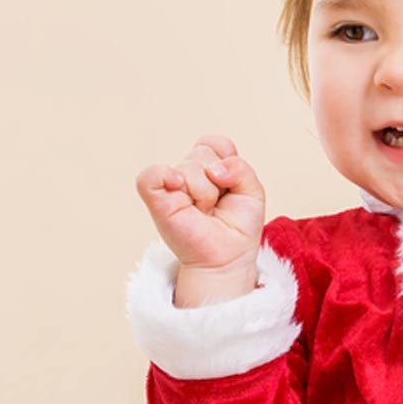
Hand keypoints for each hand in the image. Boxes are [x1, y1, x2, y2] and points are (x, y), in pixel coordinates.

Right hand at [135, 134, 265, 302]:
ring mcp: (170, 187)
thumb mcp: (252, 192)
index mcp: (207, 168)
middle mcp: (187, 175)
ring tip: (204, 211)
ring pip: (188, 165)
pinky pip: (150, 176)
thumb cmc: (237, 229)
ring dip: (204, 192)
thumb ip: (241, 168)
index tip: (229, 186)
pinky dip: (163, 176)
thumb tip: (214, 169)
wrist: (227, 259)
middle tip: (216, 206)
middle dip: (217, 180)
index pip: (215, 144)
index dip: (227, 160)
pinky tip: (177, 187)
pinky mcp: (157, 201)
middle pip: (202, 152)